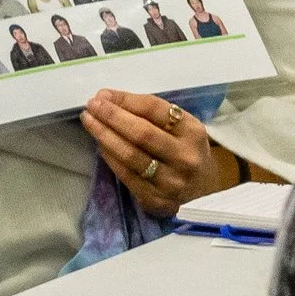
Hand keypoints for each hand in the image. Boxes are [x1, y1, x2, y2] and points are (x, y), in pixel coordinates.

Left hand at [81, 91, 238, 216]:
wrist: (204, 186)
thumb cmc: (186, 147)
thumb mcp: (180, 124)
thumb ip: (148, 111)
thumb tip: (107, 97)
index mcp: (193, 132)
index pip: (155, 110)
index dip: (126, 100)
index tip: (103, 95)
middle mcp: (185, 158)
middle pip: (142, 134)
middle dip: (112, 117)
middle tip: (91, 106)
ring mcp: (171, 182)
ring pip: (131, 157)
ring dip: (105, 136)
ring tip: (89, 122)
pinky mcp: (156, 200)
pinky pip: (126, 176)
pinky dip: (110, 158)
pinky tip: (100, 145)